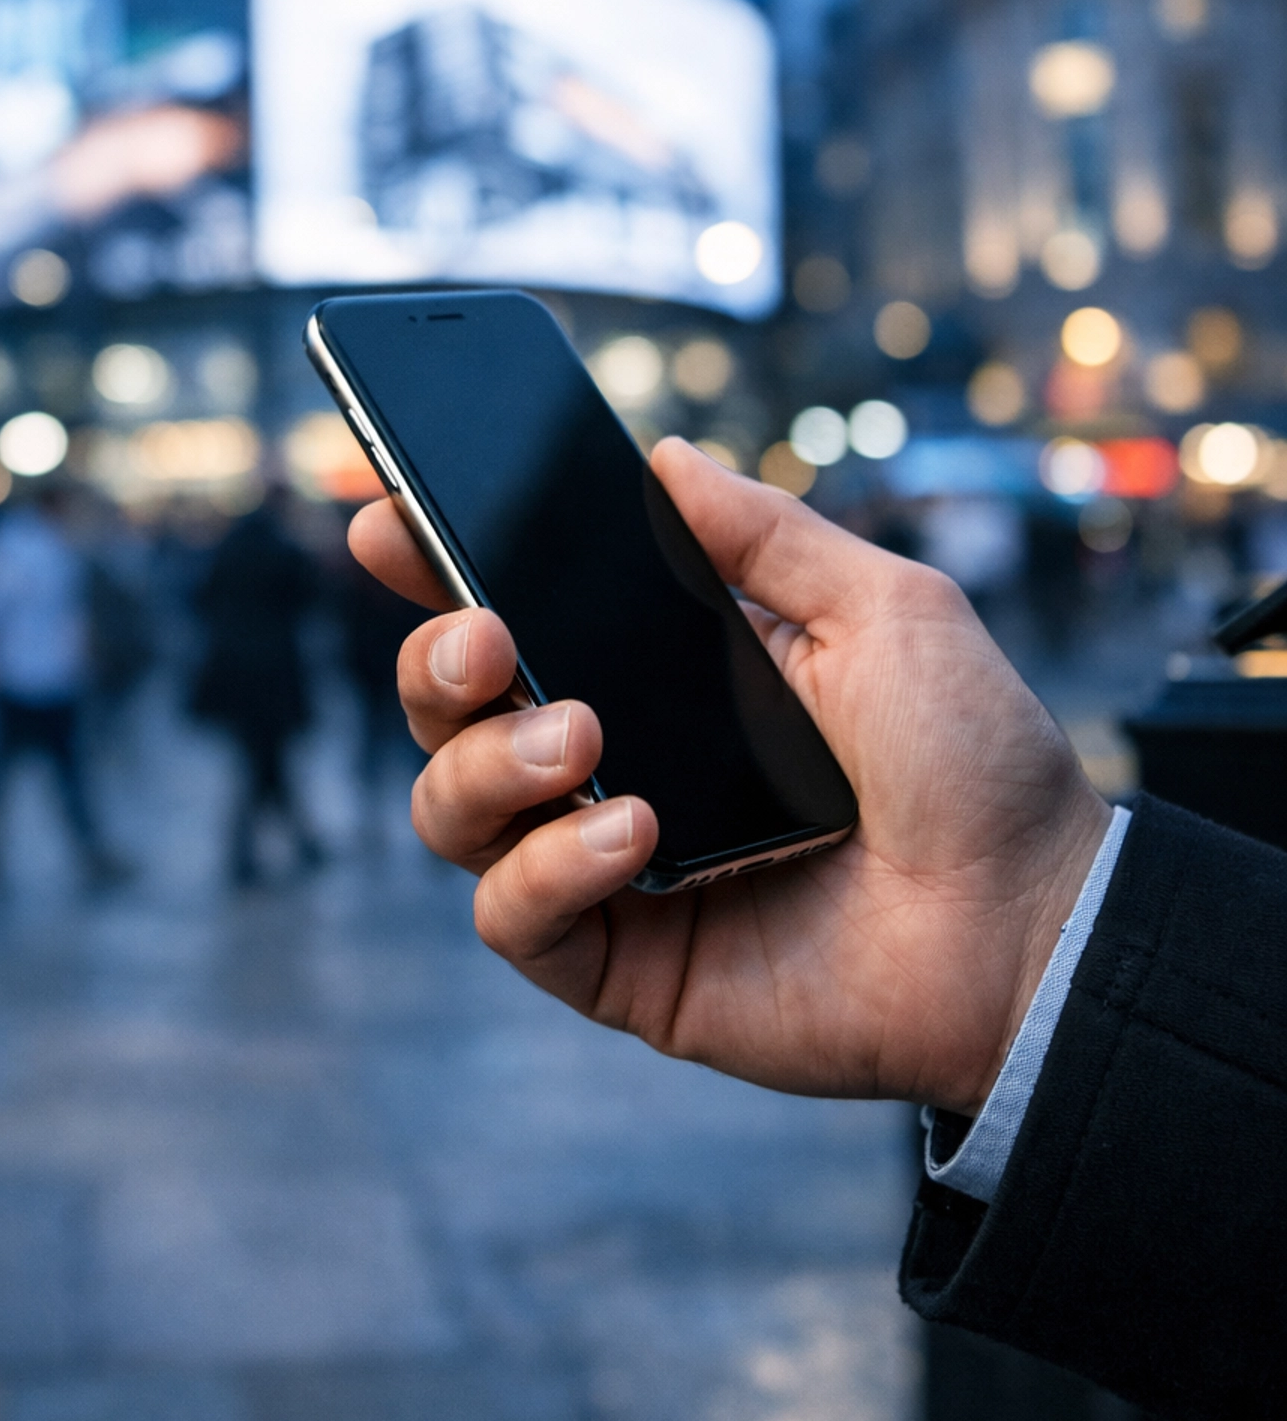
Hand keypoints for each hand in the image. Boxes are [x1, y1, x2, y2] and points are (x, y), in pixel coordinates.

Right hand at [348, 438, 1110, 1115]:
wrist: (1032, 921)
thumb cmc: (975, 759)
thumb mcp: (882, 606)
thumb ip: (763, 532)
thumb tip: (664, 456)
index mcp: (667, 673)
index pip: (519, 612)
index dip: (436, 569)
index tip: (388, 521)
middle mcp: (619, 764)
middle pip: (453, 710)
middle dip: (436, 663)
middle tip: (487, 638)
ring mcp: (611, 868)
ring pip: (454, 811)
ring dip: (488, 763)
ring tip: (583, 739)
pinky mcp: (624, 963)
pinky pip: (514, 918)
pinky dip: (547, 869)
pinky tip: (633, 835)